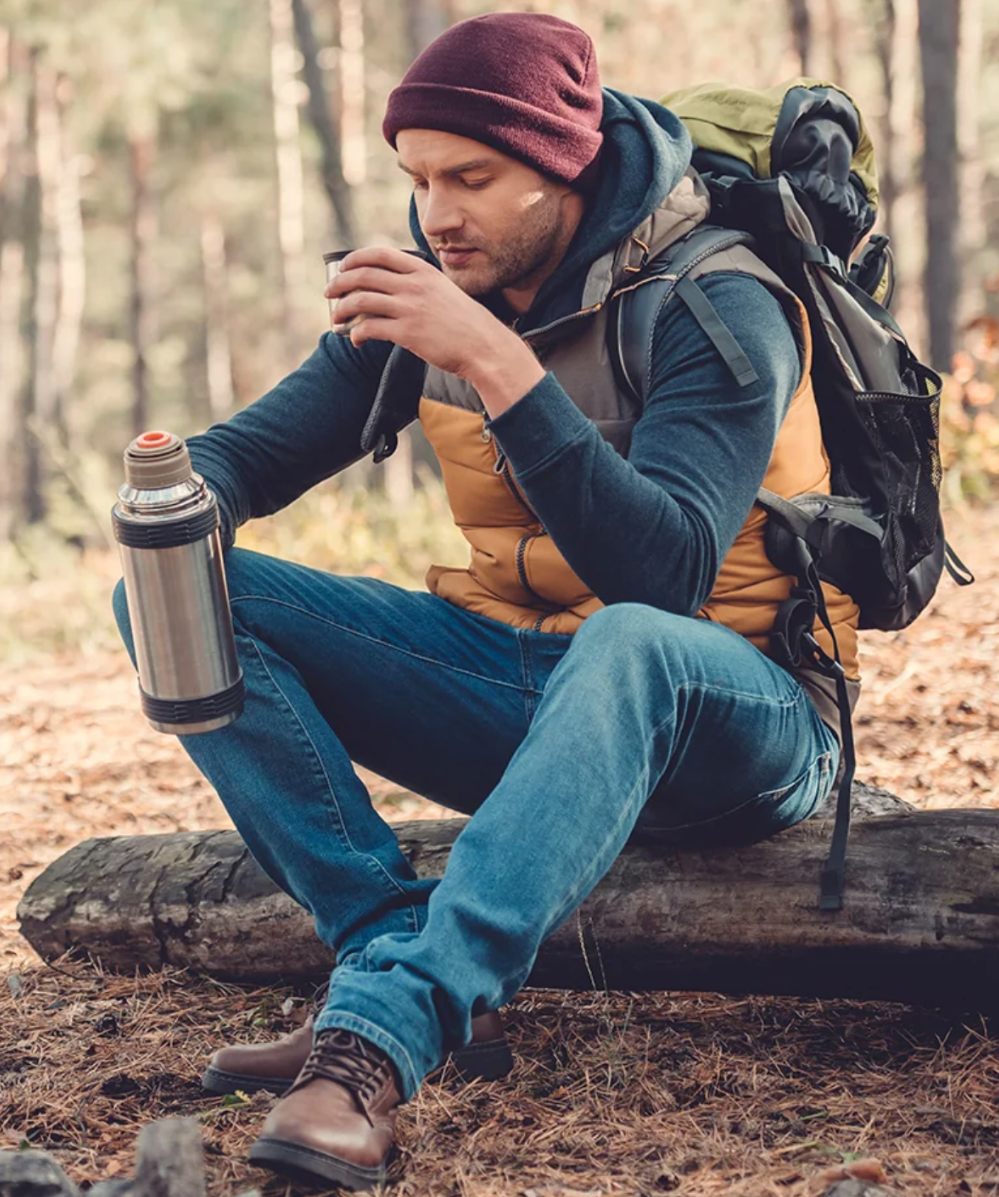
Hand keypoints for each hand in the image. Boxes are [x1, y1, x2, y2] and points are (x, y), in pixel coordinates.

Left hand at [325, 247, 544, 415]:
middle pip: (363, 275)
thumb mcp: (444, 291)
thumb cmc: (465, 323)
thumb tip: (395, 289)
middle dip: (339, 283)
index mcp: (422, 270)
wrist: (484, 345)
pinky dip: (357, 333)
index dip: (355, 259)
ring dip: (342, 310)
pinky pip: (369, 328)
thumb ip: (420, 285)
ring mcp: (409, 307)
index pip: (379, 254)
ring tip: (336, 319)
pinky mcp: (407, 332)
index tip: (343, 268)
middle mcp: (413, 284)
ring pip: (361, 300)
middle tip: (329, 293)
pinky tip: (356, 340)